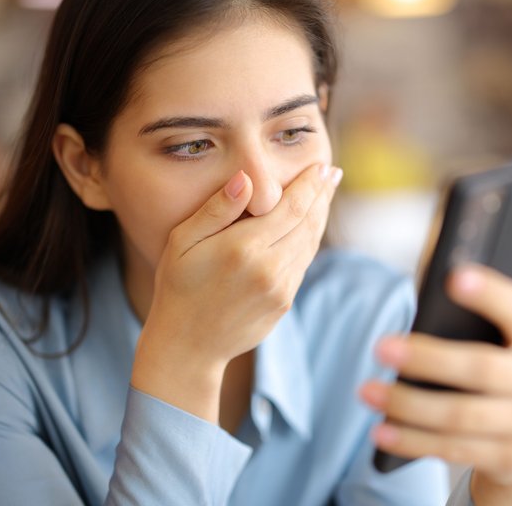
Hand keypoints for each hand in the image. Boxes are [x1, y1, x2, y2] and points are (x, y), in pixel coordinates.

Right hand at [132, 163, 341, 420]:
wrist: (187, 345)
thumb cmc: (178, 287)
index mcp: (244, 247)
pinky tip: (309, 226)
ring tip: (326, 193)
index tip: (321, 167)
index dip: (310, 185)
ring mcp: (281, 288)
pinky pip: (303, 264)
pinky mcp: (284, 303)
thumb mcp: (183, 242)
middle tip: (332, 173)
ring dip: (320, 216)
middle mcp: (269, 268)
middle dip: (322, 195)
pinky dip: (310, 240)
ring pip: (310, 243)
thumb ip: (216, 209)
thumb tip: (245, 179)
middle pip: (308, 222)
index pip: (291, 207)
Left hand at [359, 265, 511, 505]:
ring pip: (462, 417)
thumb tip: (420, 312)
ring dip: (408, 405)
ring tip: (367, 391)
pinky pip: (455, 450)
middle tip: (380, 347)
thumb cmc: (498, 371)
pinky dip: (413, 441)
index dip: (489, 294)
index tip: (453, 276)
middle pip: (482, 369)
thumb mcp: (498, 345)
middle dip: (427, 359)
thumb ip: (469, 325)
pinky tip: (381, 432)